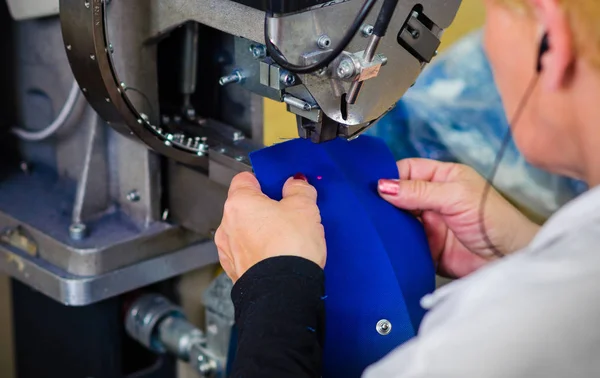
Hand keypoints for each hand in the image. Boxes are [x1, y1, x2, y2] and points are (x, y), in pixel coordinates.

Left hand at [215, 172, 325, 282]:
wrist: (284, 291)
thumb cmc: (289, 248)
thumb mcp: (304, 208)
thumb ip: (299, 189)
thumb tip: (296, 183)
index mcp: (239, 203)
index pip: (244, 179)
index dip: (262, 180)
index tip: (277, 185)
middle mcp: (227, 226)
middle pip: (245, 207)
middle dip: (265, 209)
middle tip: (289, 213)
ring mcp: (229, 251)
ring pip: (245, 232)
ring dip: (261, 232)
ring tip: (287, 238)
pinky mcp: (236, 272)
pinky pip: (248, 254)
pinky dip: (260, 253)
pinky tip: (279, 256)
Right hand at [378, 159, 539, 277]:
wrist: (508, 260)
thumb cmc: (494, 220)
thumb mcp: (455, 196)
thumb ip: (419, 191)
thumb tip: (383, 186)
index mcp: (441, 178)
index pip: (406, 170)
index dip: (389, 176)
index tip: (371, 185)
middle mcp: (432, 199)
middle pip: (398, 195)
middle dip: (383, 200)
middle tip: (365, 206)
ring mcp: (427, 224)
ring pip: (397, 219)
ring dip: (386, 222)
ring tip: (370, 224)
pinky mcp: (424, 247)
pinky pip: (401, 243)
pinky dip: (392, 243)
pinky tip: (381, 242)